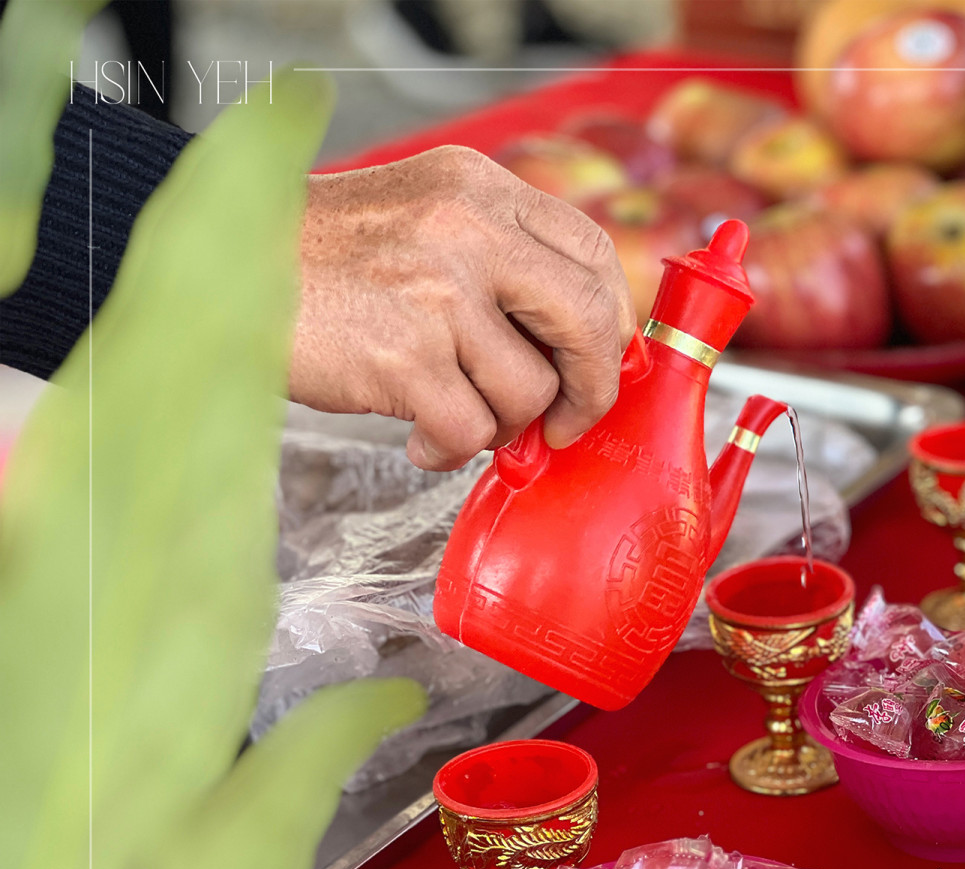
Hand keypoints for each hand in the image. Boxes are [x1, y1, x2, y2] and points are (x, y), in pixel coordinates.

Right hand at [292, 145, 634, 470]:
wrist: (219, 270)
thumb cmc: (322, 259)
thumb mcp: (424, 218)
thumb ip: (501, 260)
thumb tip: (578, 346)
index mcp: (481, 189)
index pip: (593, 252)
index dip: (610, 321)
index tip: (596, 362)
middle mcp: (467, 229)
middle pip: (587, 321)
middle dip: (589, 389)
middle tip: (565, 422)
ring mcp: (435, 291)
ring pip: (528, 391)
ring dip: (497, 424)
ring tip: (451, 414)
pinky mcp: (401, 355)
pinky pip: (469, 429)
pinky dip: (450, 448)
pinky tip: (420, 435)